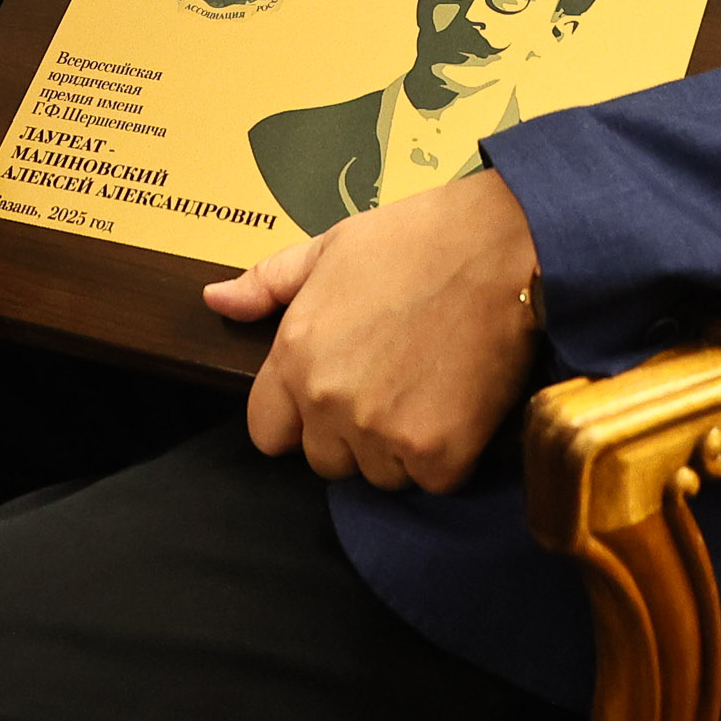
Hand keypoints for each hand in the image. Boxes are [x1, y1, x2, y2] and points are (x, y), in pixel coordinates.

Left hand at [202, 170, 542, 493]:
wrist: (503, 247)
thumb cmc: (418, 239)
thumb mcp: (330, 247)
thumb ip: (268, 282)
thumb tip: (216, 299)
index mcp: (296, 355)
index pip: (267, 432)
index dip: (299, 416)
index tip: (334, 394)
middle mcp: (330, 401)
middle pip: (326, 460)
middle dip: (353, 434)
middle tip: (394, 382)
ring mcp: (384, 432)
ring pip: (379, 474)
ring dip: (401, 447)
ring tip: (430, 387)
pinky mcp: (439, 453)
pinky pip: (432, 480)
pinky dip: (448, 455)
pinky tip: (460, 404)